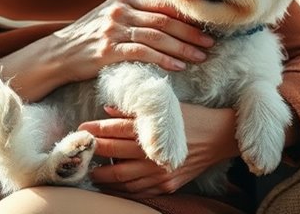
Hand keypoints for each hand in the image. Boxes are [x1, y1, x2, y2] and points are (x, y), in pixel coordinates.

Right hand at [51, 0, 214, 82]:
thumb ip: (137, 5)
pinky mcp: (108, 50)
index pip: (163, 1)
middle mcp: (120, 9)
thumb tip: (167, 2)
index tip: (206, 23)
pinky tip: (178, 66)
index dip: (186, 12)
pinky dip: (163, 59)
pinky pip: (142, 53)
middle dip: (190, 31)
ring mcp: (113, 28)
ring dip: (182, 47)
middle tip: (210, 42)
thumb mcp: (111, 11)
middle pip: (164, 18)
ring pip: (157, 36)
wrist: (58, 53)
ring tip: (200, 56)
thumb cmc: (89, 34)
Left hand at [79, 104, 238, 196]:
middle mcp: (154, 153)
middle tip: (80, 151)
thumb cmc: (191, 118)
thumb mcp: (166, 107)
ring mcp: (160, 172)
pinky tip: (110, 185)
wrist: (220, 137)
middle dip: (95, 152)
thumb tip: (107, 110)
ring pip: (122, 178)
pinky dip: (121, 189)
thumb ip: (135, 111)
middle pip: (114, 154)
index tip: (81, 128)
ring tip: (90, 171)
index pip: (116, 129)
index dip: (96, 129)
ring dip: (103, 175)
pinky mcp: (166, 185)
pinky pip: (138, 191)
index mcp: (153, 130)